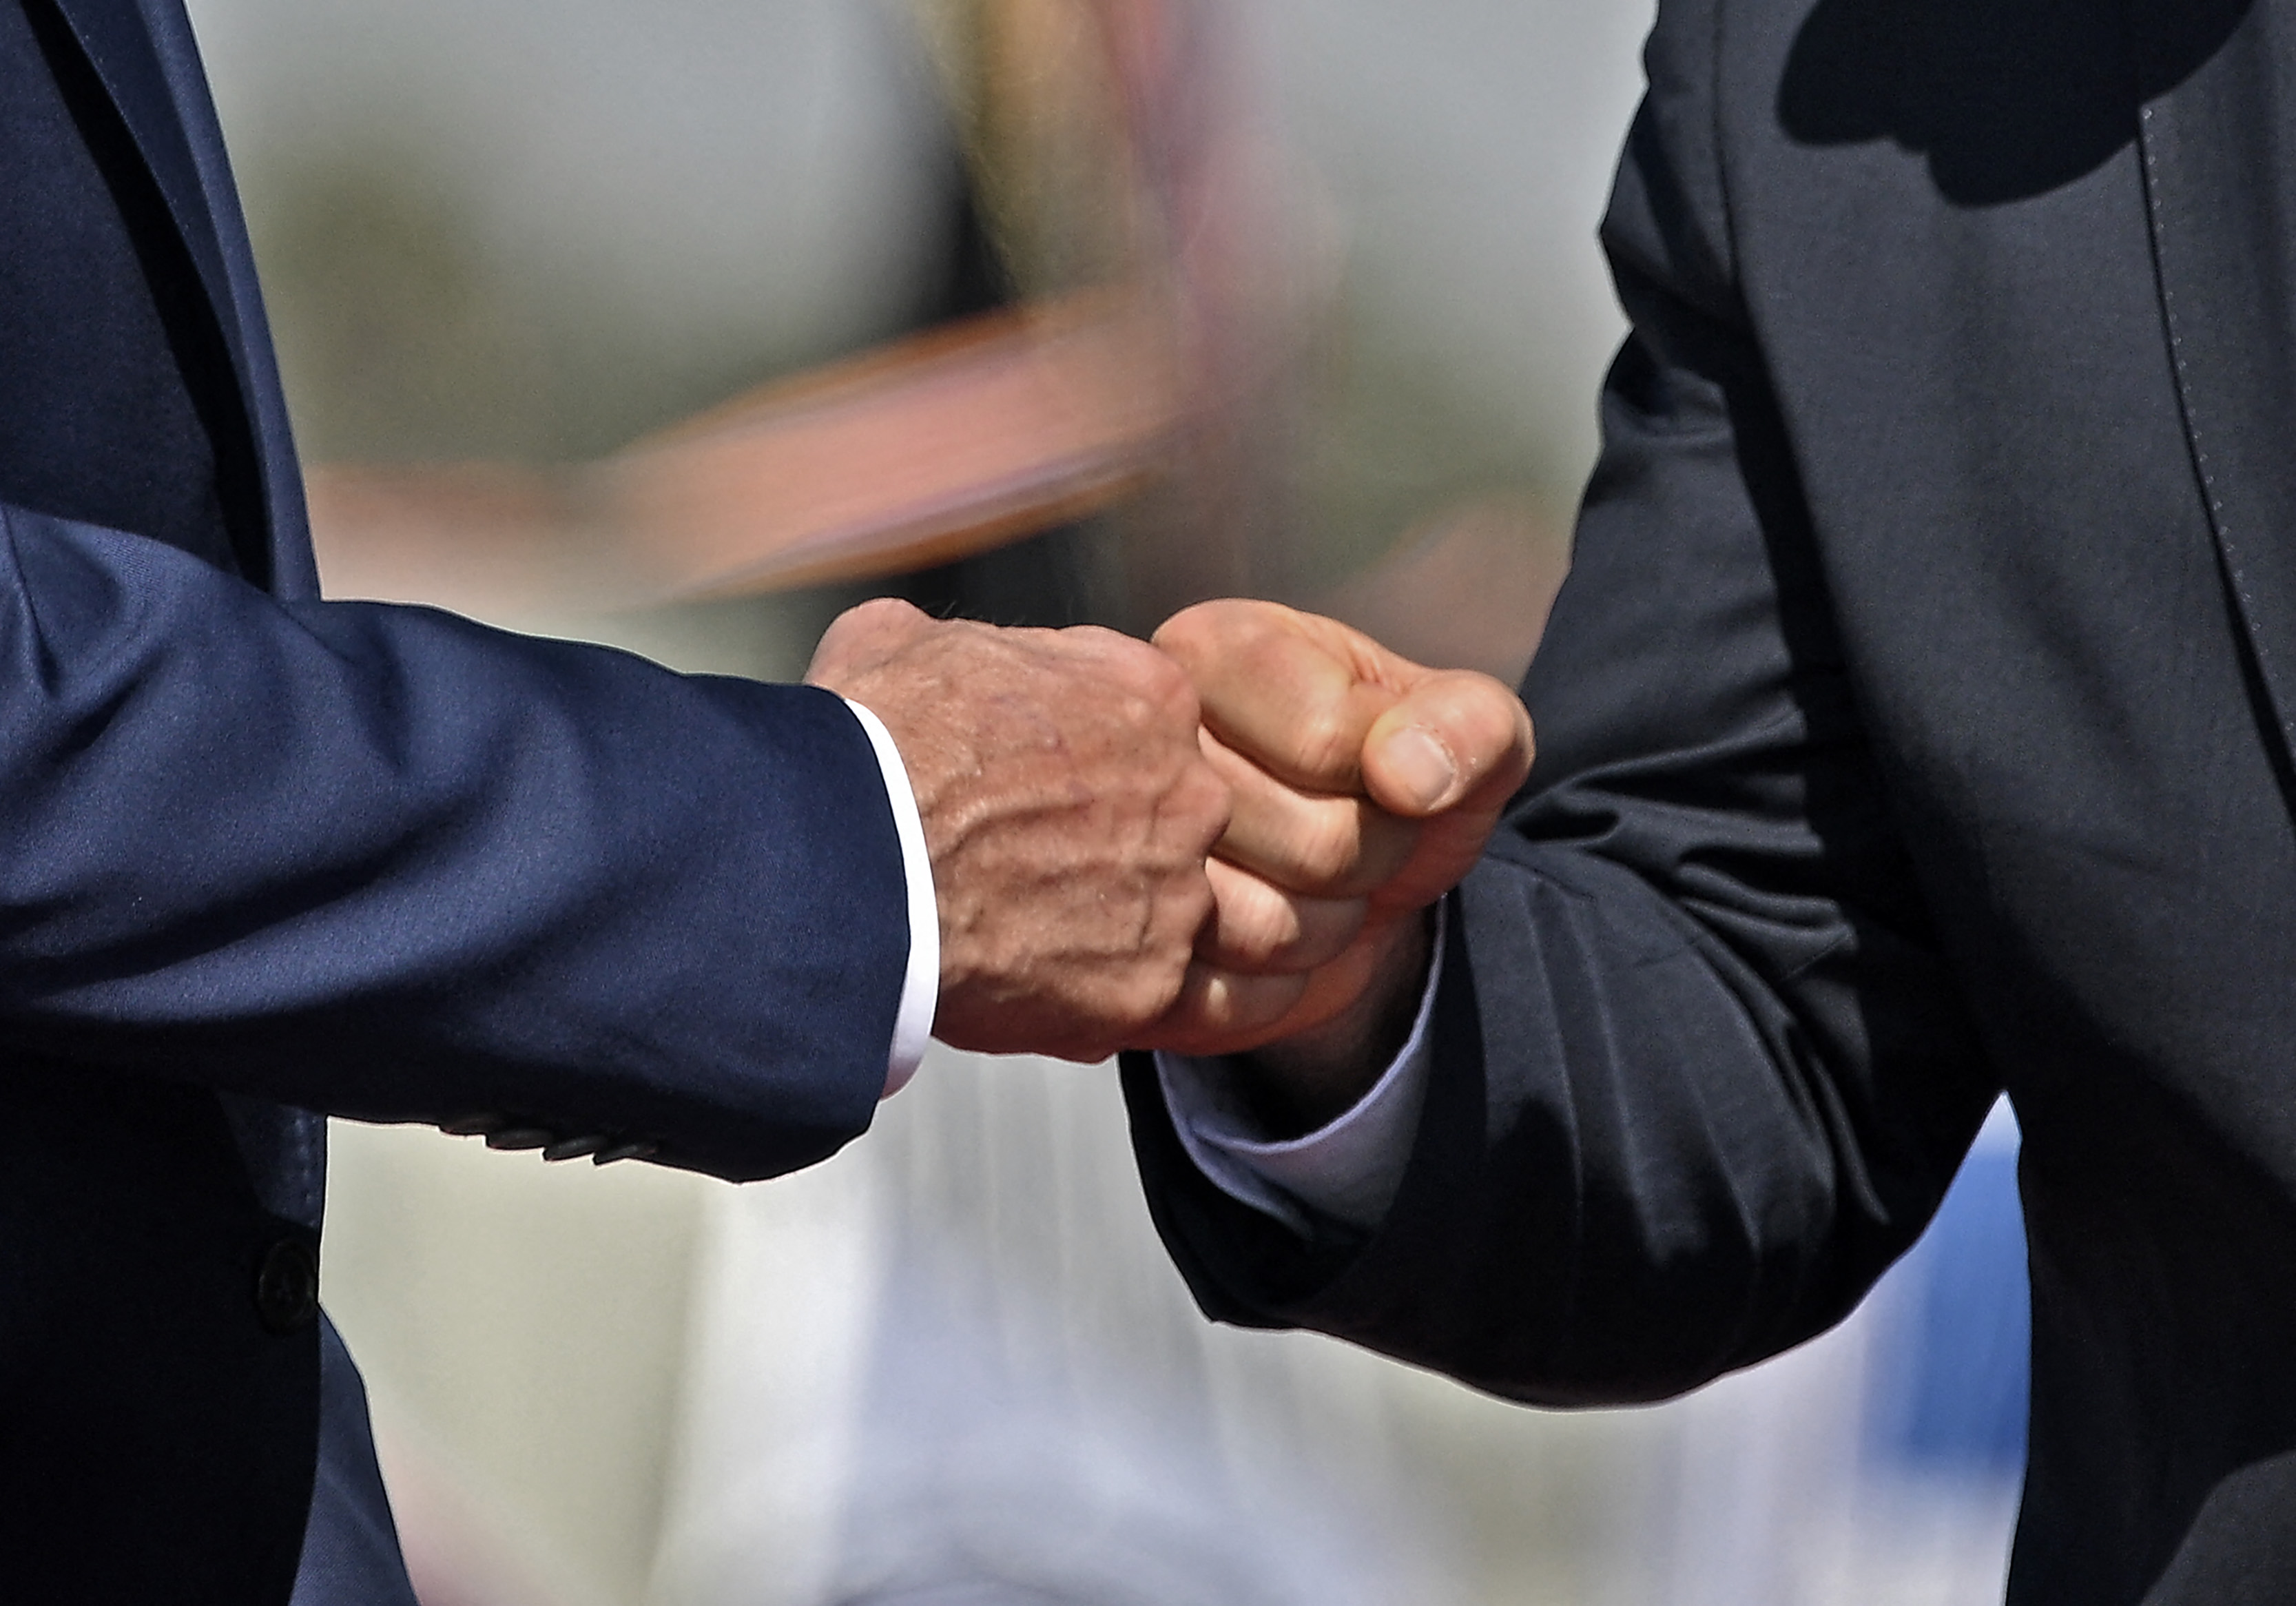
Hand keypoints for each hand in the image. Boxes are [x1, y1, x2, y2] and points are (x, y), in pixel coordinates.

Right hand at [806, 599, 1230, 1062]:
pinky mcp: (1148, 987)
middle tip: (1024, 863)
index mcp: (1151, 696)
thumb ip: (969, 648)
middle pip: (1168, 823)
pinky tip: (1013, 982)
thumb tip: (945, 658)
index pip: (1146, 731)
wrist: (845, 857)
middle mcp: (1189, 794)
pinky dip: (1082, 997)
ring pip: (1161, 916)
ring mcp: (1176, 896)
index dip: (1083, 759)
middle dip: (1108, 843)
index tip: (1031, 785)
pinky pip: (1134, 997)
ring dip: (1103, 925)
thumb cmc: (873, 741)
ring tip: (1016, 931)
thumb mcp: (905, 640)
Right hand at [1142, 600, 1533, 1125]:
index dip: (1395, 788)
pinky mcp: (1109, 960)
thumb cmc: (1393, 778)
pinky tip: (1266, 946)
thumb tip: (1408, 776)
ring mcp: (1110, 856)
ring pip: (1267, 929)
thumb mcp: (1466, 731)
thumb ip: (1470, 724)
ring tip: (1310, 885)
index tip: (1385, 774)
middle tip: (1351, 838)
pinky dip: (1272, 991)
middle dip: (1369, 862)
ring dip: (1324, 929)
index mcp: (1211, 651)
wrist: (1341, 880)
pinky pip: (1217, 1001)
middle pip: (1313, 847)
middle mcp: (1137, 743)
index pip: (1328, 740)